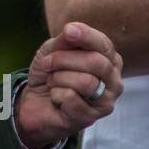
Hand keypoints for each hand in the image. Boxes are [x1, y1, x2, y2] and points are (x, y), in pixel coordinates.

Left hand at [15, 23, 122, 148]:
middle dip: (63, 59)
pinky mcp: (90, 118)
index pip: (104, 45)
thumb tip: (72, 30)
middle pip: (95, 62)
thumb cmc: (50, 73)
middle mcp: (114, 81)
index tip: (68, 31)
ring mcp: (105, 102)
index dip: (86, 36)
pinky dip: (56, 94)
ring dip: (58, 78)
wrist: (35, 102)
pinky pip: (71, 99)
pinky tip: (56, 98)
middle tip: (46, 63)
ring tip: (52, 82)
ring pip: (85, 82)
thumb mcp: (53, 50)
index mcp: (109, 60)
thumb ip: (65, 40)